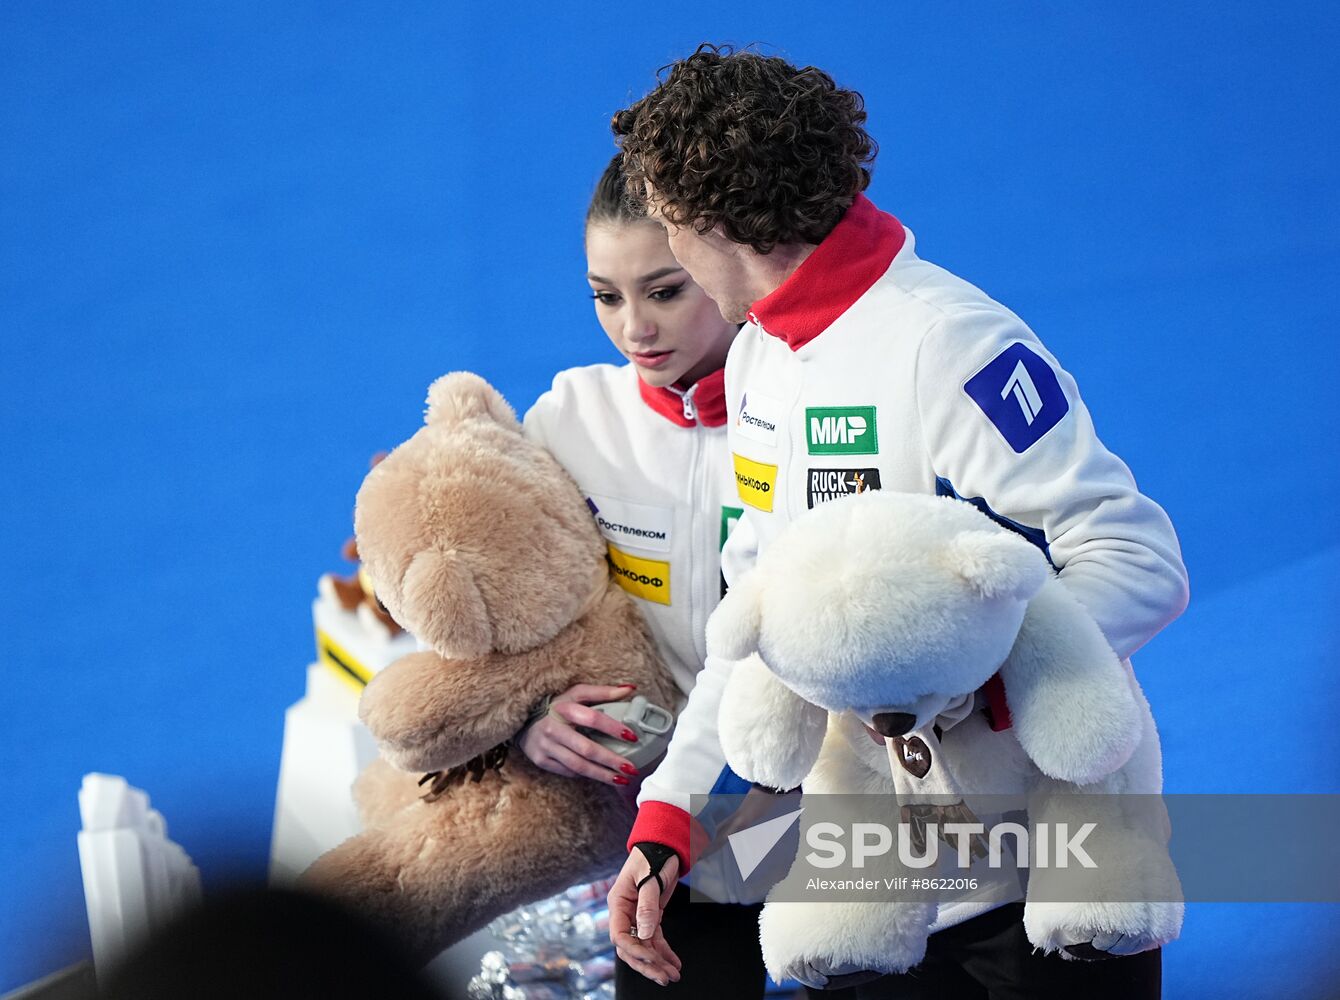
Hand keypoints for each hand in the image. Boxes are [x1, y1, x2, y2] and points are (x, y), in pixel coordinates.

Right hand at [515, 683, 640, 784]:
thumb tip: (630, 689)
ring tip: (621, 779)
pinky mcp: (541, 760)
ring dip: (602, 774)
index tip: (632, 737)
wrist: (524, 720)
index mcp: (564, 708)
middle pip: (586, 748)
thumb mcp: (576, 694)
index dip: (613, 728)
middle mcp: (553, 728)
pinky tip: (601, 776)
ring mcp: (546, 746)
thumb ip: (603, 692)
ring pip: (578, 766)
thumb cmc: (556, 706)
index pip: (592, 718)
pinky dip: (586, 775)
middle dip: (610, 760)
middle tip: (630, 768)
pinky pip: (568, 771)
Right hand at [608, 846, 681, 985]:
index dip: (634, 950)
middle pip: (631, 947)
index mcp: (618, 902)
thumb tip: (643, 934)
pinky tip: (675, 963)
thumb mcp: (651, 879)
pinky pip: (655, 939)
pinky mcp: (650, 916)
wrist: (664, 844)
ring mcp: (637, 916)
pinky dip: (665, 952)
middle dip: (647, 964)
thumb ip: (647, 906)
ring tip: (673, 976)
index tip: (652, 958)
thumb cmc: (654, 856)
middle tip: (664, 978)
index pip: (619, 935)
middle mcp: (624, 912)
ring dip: (658, 962)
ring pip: (644, 946)